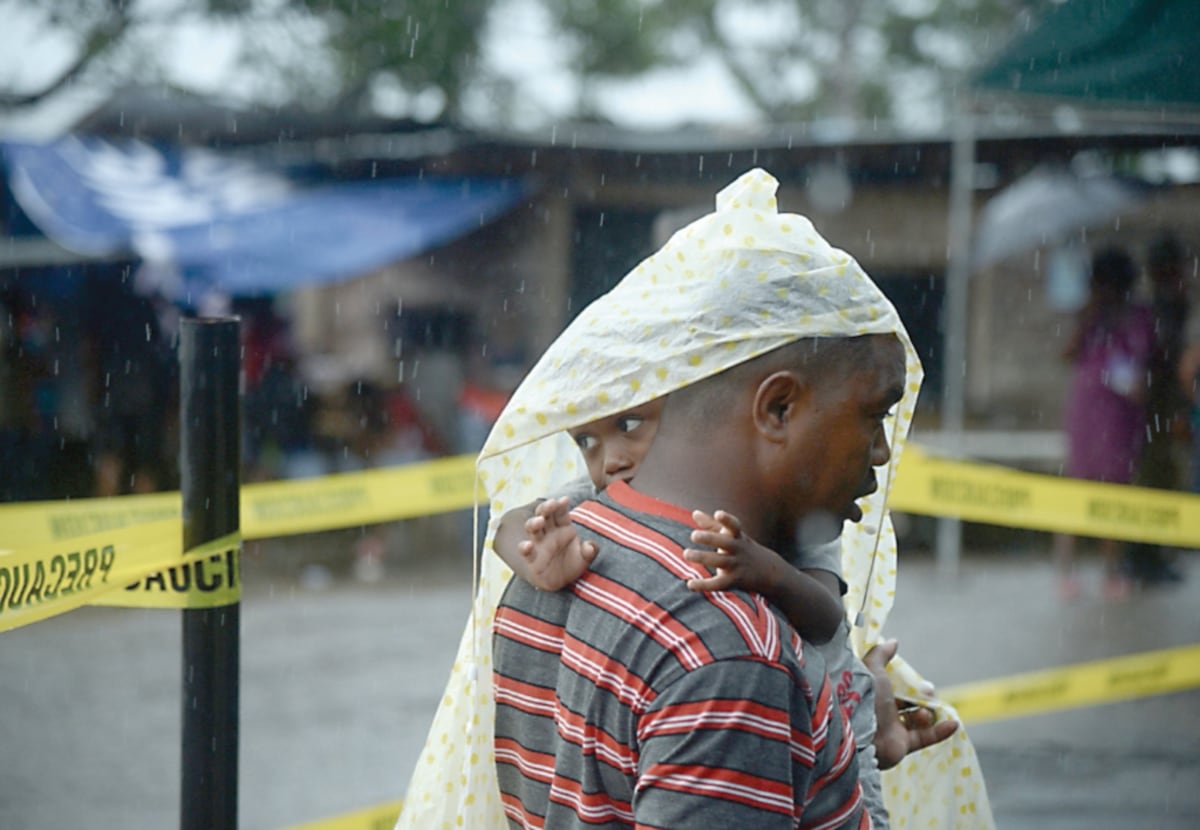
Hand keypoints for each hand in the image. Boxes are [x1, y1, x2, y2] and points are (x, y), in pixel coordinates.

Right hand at [518, 496, 597, 591]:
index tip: (565, 499)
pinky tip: (527, 545)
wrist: (560, 582)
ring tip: (539, 520)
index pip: (560, 512)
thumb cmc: (572, 564)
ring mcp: (539, 544)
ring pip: (532, 529)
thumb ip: (590, 551)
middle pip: (544, 515)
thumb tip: (590, 547)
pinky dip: (524, 548)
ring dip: (534, 523)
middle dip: (546, 508)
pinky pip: (526, 552)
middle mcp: (549, 533)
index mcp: (563, 527)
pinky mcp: (532, 559)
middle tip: (551, 503)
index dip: (561, 505)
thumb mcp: (585, 558)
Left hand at [683, 509, 786, 594]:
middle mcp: (738, 549)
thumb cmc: (743, 549)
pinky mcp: (734, 581)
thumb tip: (694, 513)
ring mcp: (736, 565)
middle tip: (693, 535)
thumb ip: (712, 525)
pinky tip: (690, 584)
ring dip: (703, 557)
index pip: (734, 525)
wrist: (769, 572)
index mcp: (737, 536)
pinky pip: (718, 584)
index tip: (718, 513)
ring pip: (719, 561)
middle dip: (710, 538)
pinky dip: (704, 585)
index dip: (727, 520)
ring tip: (685, 553)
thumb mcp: (732, 535)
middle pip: (725, 543)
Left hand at [864, 639, 958, 769]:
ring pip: (917, 719)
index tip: (918, 679)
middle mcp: (883, 711)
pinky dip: (940, 731)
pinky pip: (925, 738)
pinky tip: (953, 724)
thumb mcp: (872, 668)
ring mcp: (892, 729)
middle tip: (927, 692)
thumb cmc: (865, 695)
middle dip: (922, 696)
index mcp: (875, 692)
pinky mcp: (901, 745)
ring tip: (923, 712)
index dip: (909, 683)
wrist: (860, 729)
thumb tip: (893, 641)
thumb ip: (881, 653)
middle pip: (909, 702)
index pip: (896, 687)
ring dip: (926, 713)